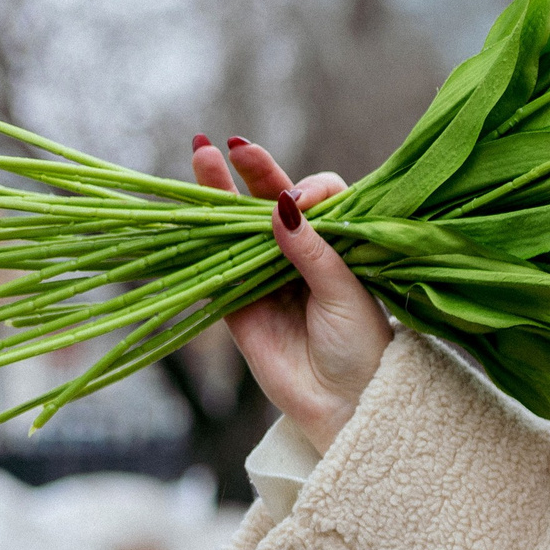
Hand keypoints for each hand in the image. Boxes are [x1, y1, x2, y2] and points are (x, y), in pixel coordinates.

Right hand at [197, 134, 388, 453]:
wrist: (346, 405)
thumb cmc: (363, 347)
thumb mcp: (345, 293)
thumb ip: (312, 251)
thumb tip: (280, 204)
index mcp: (338, 248)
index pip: (319, 200)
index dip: (309, 190)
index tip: (304, 199)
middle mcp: (301, 256)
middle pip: (273, 204)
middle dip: (255, 172)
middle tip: (234, 144)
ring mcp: (267, 277)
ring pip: (239, 228)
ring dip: (219, 193)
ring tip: (202, 153)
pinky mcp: (239, 303)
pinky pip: (215, 265)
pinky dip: (199, 237)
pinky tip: (186, 207)